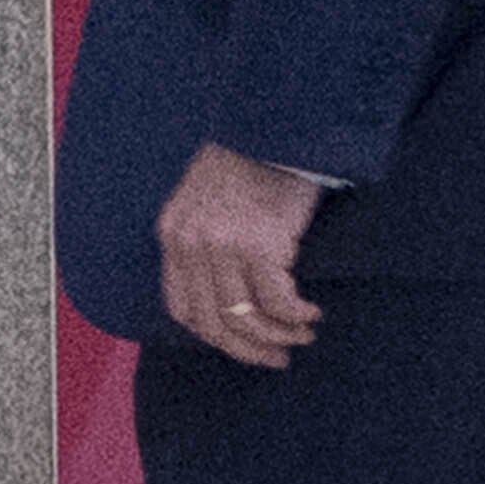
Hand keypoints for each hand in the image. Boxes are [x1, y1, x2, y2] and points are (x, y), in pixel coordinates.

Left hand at [155, 142, 328, 366]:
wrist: (276, 125)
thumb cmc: (251, 162)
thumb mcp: (207, 200)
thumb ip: (206, 241)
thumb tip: (228, 294)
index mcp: (173, 233)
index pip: (182, 306)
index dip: (213, 335)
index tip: (241, 344)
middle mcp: (191, 243)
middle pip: (212, 321)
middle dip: (247, 349)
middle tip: (277, 358)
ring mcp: (223, 245)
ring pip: (245, 317)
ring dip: (277, 336)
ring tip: (301, 336)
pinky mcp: (260, 243)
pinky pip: (277, 301)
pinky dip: (296, 316)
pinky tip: (311, 314)